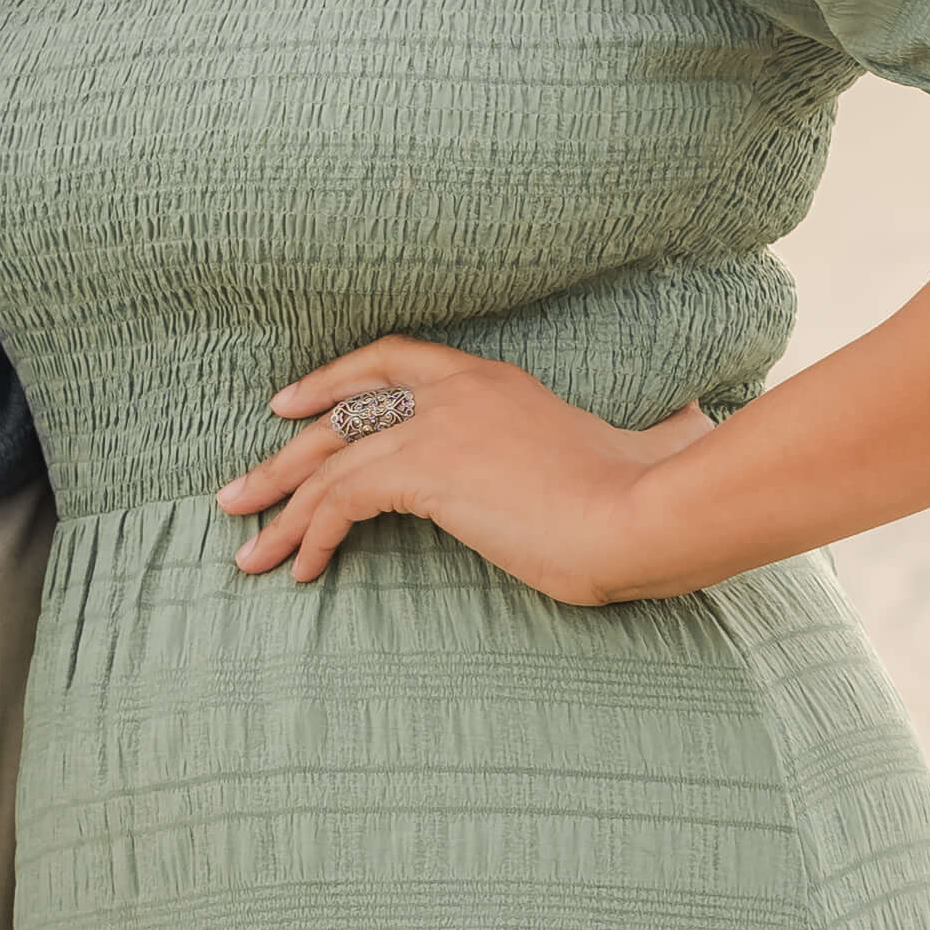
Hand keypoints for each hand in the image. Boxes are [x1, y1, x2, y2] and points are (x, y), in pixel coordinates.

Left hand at [217, 337, 718, 604]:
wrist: (647, 514)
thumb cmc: (656, 492)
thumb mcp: (649, 444)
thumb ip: (656, 424)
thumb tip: (693, 416)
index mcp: (494, 380)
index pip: (391, 359)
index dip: (333, 380)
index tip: (290, 406)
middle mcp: (457, 391)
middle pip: (340, 410)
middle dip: (282, 456)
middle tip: (236, 493)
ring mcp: (438, 426)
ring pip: (328, 459)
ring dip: (279, 508)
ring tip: (245, 553)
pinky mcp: (428, 470)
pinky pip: (342, 498)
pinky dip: (312, 533)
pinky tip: (300, 570)